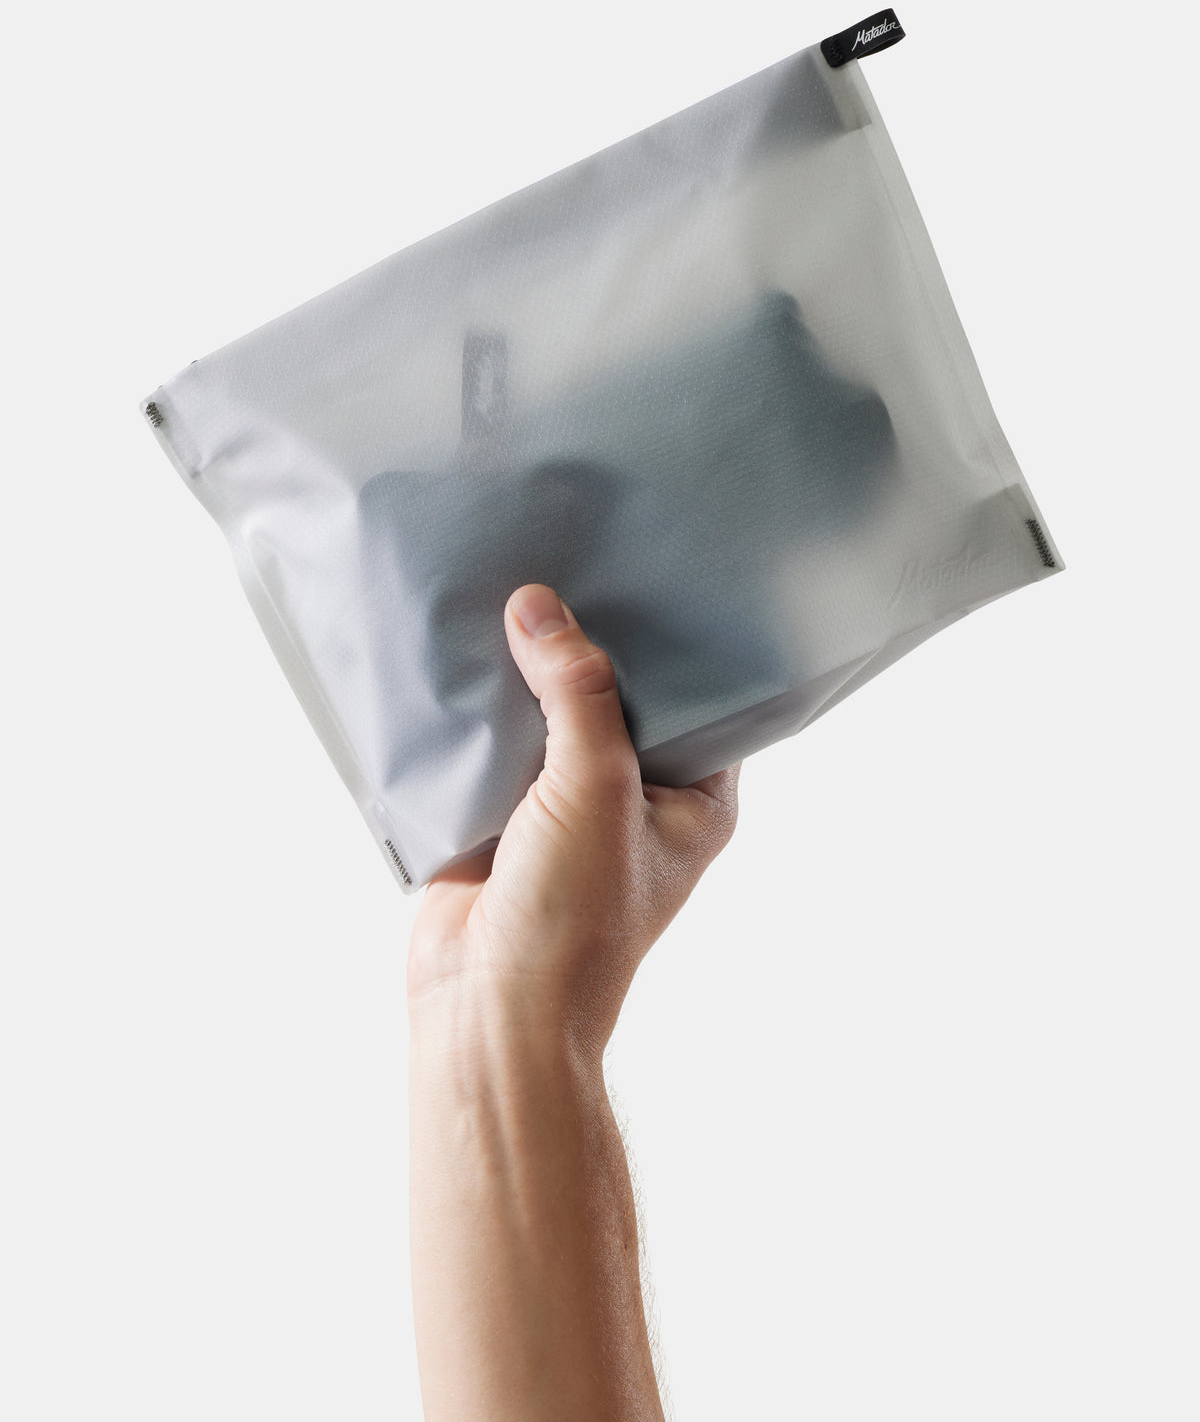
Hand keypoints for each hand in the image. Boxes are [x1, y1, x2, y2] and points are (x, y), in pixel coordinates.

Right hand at [406, 583, 740, 1061]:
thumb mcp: (594, 786)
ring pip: (551, 719)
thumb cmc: (573, 920)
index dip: (675, 644)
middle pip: (615, 701)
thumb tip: (540, 607)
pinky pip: (496, 745)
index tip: (650, 574)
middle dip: (589, 649)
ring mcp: (568, 809)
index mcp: (694, 799)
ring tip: (515, 587)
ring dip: (528, 675)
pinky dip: (480, 709)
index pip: (698, 701)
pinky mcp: (505, 817)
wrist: (486, 1008)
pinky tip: (464, 650)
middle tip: (573, 562)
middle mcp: (636, 799)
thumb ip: (576, 692)